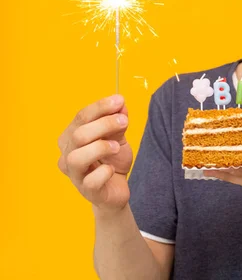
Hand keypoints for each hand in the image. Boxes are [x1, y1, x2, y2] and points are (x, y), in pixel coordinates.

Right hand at [58, 95, 132, 214]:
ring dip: (101, 147)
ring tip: (116, 147)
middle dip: (104, 124)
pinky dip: (105, 172)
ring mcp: (75, 174)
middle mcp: (67, 154)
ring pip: (77, 157)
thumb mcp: (117, 136)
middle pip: (79, 134)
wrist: (117, 188)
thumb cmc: (112, 159)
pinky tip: (112, 169)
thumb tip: (120, 102)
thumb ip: (117, 120)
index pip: (81, 117)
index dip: (100, 107)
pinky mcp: (86, 191)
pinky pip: (91, 180)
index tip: (119, 101)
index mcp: (71, 137)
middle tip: (124, 122)